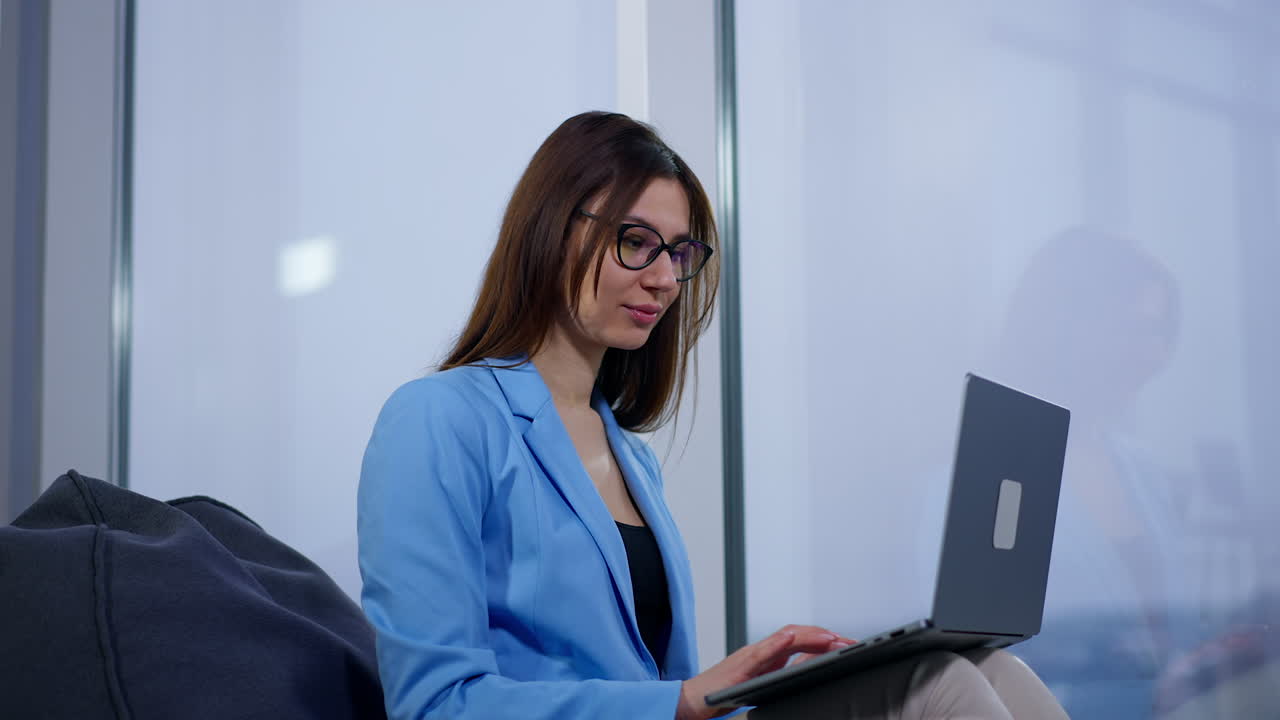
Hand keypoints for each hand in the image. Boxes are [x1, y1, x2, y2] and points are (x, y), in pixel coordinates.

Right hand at [675, 625, 855, 719]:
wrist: (693, 700)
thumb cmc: (723, 692)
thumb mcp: (761, 681)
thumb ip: (783, 670)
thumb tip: (812, 662)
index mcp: (768, 656)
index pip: (801, 639)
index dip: (824, 638)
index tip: (846, 643)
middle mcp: (761, 650)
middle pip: (797, 634)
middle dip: (824, 635)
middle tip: (847, 641)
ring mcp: (750, 656)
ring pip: (783, 638)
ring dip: (809, 635)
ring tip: (829, 637)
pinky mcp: (739, 667)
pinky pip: (760, 652)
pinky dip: (776, 643)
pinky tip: (789, 639)